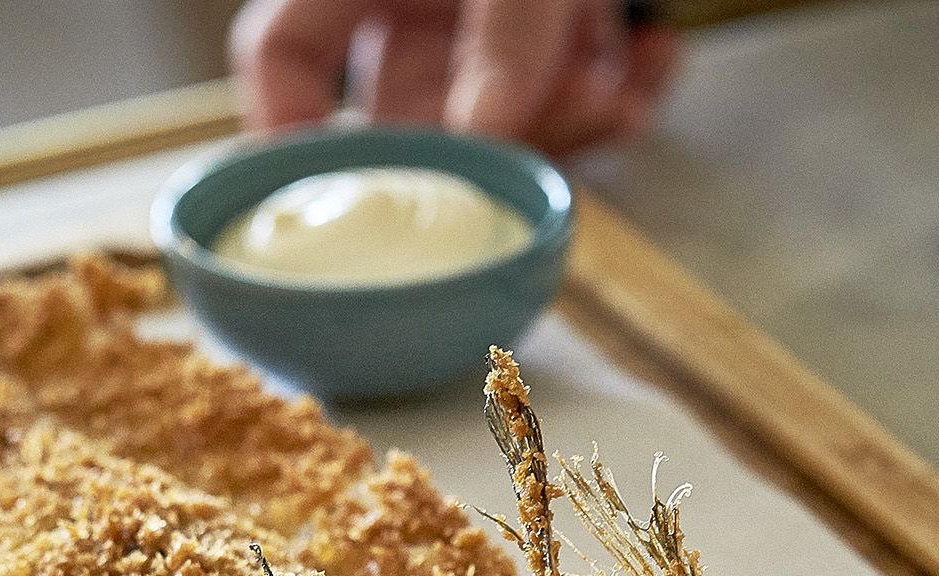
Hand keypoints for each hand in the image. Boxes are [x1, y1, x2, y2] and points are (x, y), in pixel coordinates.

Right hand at [230, 0, 682, 155]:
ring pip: (500, 107)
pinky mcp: (562, 20)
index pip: (286, 54)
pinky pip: (579, 81)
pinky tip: (652, 58)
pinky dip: (624, 85)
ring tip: (610, 93)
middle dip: (474, 144)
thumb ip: (506, 30)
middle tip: (525, 160)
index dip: (289, 130)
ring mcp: (486, 12)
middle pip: (410, 108)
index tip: (330, 195)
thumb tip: (486, 132)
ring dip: (561, 118)